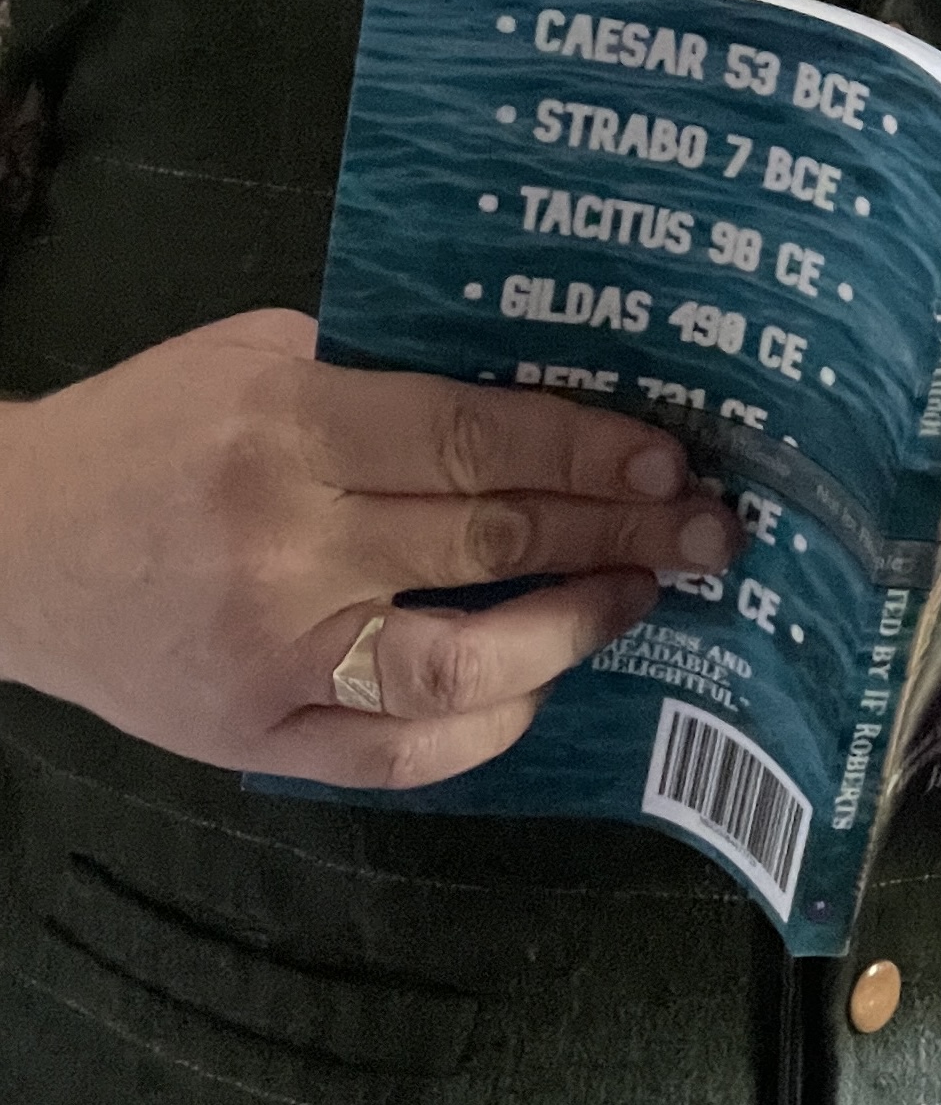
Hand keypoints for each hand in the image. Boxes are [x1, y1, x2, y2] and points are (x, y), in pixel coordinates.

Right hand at [0, 308, 733, 788]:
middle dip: (618, 532)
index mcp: (292, 425)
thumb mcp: (259, 351)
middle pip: (490, 539)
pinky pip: (394, 753)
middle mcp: (288, 544)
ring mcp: (272, 654)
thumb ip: (385, 366)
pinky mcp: (251, 736)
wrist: (9, 543)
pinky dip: (484, 725)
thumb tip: (538, 380)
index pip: (478, 437)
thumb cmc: (147, 425)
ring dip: (572, 629)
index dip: (589, 447)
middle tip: (706, 529)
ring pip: (457, 662)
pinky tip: (540, 683)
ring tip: (638, 595)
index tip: (671, 455)